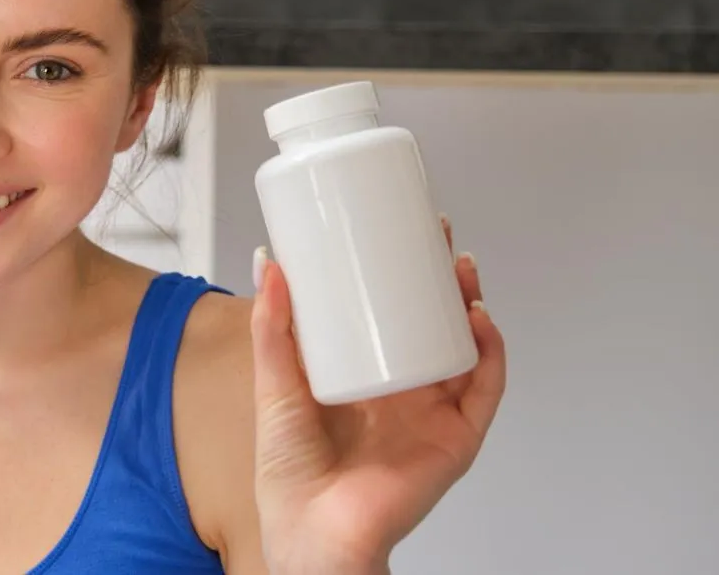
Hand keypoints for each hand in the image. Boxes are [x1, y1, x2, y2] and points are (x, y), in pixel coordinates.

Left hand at [249, 216, 506, 573]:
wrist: (313, 531)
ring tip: (459, 267)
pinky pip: (483, 390)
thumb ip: (272, 328)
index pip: (391, 311)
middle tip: (436, 233)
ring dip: (470, 303)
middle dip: (441, 275)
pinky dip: (490, 354)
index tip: (398, 227)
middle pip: (435, 320)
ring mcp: (432, 410)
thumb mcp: (274, 384)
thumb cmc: (290, 473)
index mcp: (365, 373)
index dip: (401, 270)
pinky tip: (480, 322)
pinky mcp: (454, 437)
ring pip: (466, 346)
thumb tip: (269, 262)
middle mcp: (404, 388)